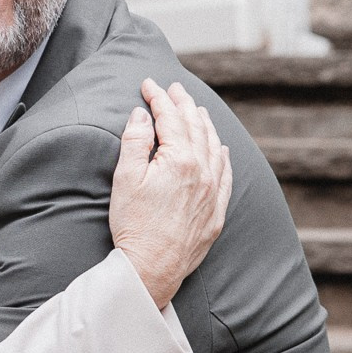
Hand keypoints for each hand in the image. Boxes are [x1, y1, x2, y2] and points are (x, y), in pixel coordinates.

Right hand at [108, 78, 232, 306]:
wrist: (151, 268)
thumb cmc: (134, 225)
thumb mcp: (125, 178)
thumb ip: (134, 141)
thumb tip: (142, 114)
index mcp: (179, 159)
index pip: (170, 118)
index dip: (158, 98)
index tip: (148, 85)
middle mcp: (202, 171)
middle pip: (195, 127)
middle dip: (183, 104)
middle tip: (174, 89)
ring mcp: (212, 192)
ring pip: (214, 147)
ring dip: (205, 124)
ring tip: (196, 110)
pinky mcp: (215, 213)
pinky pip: (226, 176)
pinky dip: (222, 157)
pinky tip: (221, 149)